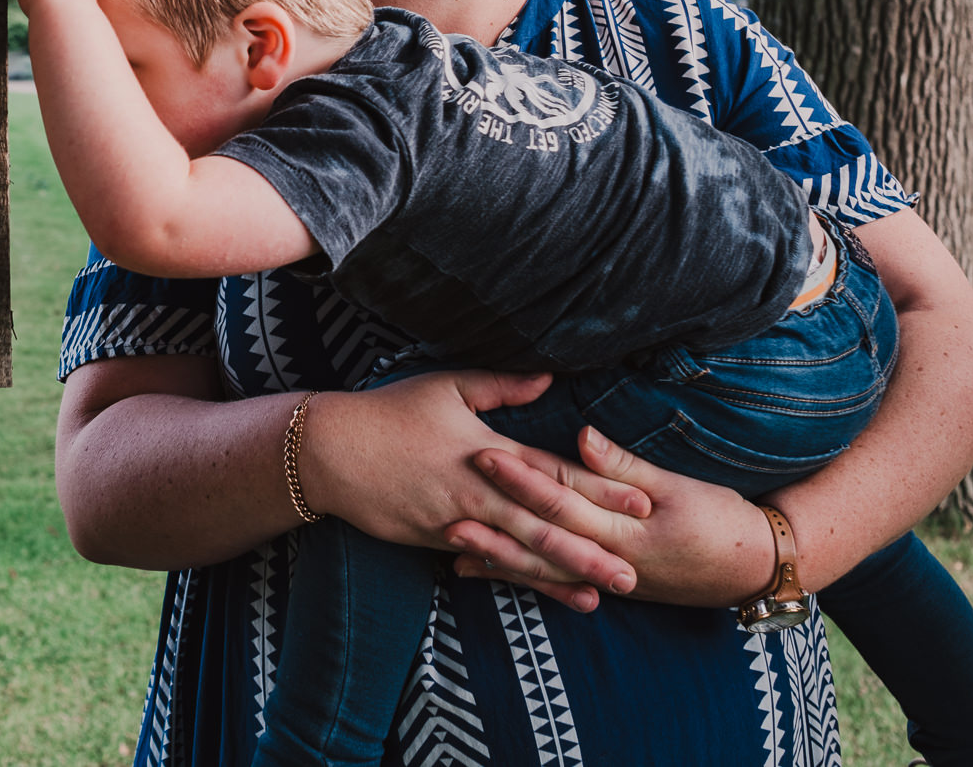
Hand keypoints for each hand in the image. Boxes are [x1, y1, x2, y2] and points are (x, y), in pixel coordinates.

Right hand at [301, 374, 649, 611]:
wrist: (330, 452)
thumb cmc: (388, 412)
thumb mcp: (446, 386)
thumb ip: (501, 386)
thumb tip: (549, 378)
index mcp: (488, 450)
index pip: (554, 472)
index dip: (600, 488)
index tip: (642, 501)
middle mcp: (478, 491)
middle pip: (546, 524)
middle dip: (594, 548)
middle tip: (637, 570)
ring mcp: (458, 521)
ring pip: (520, 554)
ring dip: (563, 575)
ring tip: (604, 594)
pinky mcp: (438, 541)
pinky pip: (488, 564)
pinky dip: (520, 581)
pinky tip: (547, 593)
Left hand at [448, 427, 777, 608]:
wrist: (755, 570)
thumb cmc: (720, 519)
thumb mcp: (679, 487)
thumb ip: (625, 464)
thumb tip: (581, 435)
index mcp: (626, 528)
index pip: (565, 498)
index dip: (523, 478)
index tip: (483, 455)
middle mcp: (609, 558)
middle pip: (543, 539)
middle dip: (495, 527)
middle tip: (448, 513)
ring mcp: (605, 577)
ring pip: (542, 569)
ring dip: (497, 560)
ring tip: (451, 550)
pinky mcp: (604, 583)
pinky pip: (554, 581)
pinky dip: (519, 577)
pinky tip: (482, 572)